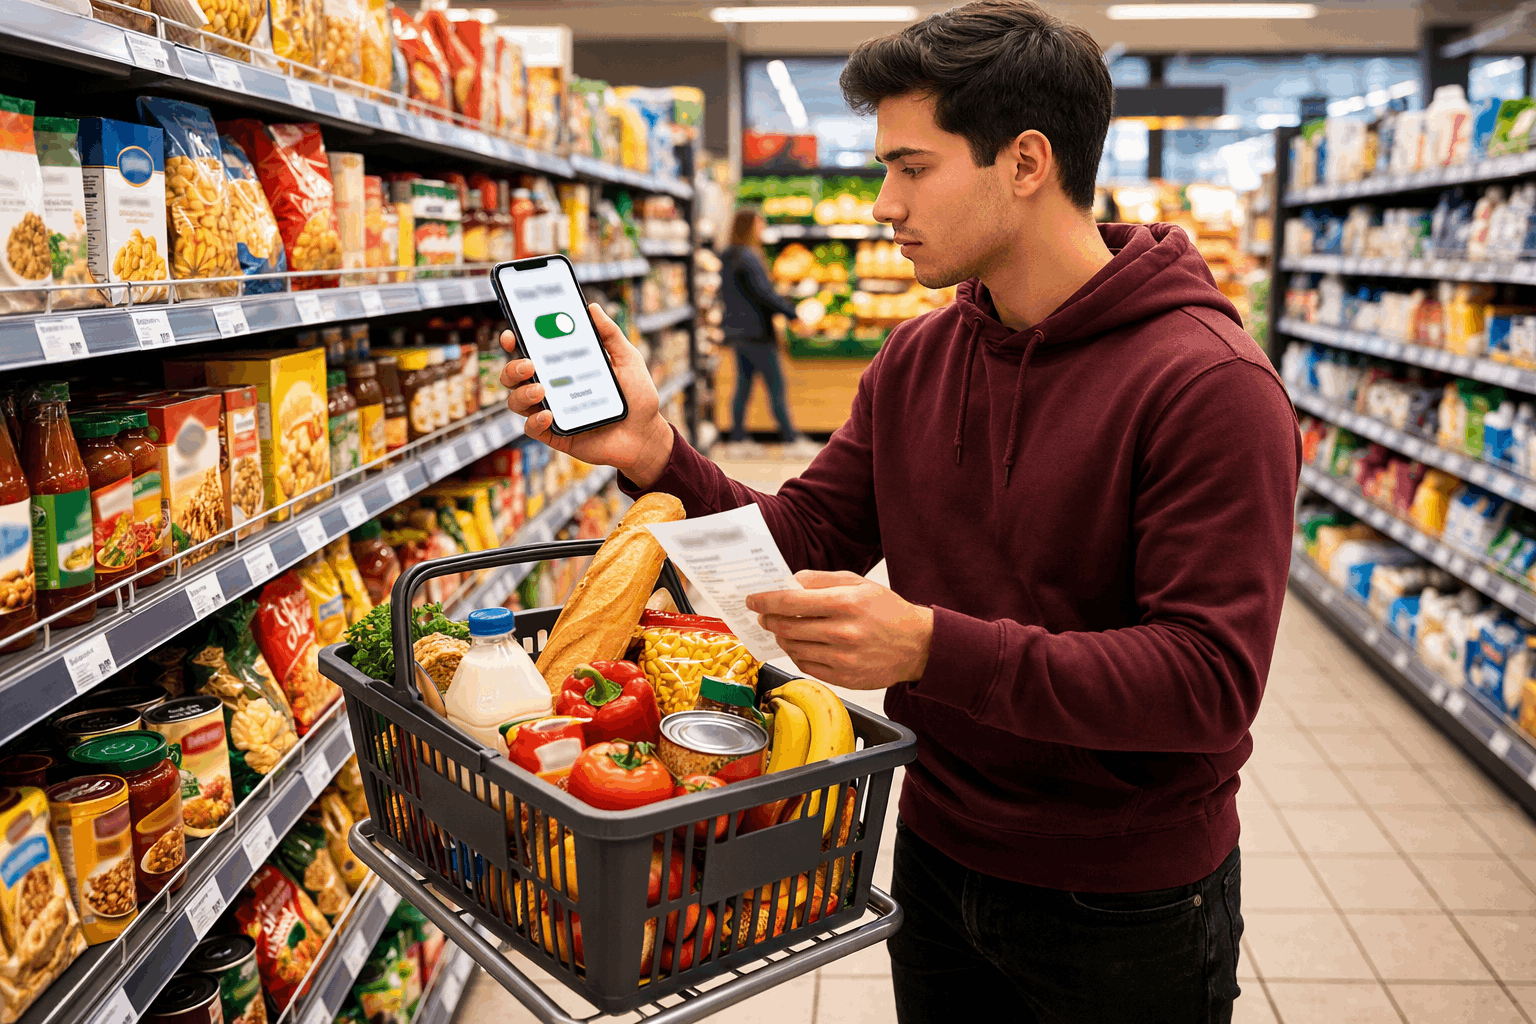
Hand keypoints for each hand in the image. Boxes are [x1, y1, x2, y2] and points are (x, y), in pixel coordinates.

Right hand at [500, 303, 674, 485]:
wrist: (647, 435)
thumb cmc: (637, 397)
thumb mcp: (627, 360)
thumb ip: (610, 335)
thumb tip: (592, 308)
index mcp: (563, 366)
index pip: (531, 351)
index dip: (515, 341)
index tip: (512, 333)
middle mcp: (552, 387)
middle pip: (515, 375)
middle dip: (512, 367)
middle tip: (528, 364)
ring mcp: (552, 411)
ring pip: (516, 401)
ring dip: (521, 392)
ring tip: (541, 390)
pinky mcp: (556, 434)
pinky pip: (532, 428)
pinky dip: (534, 421)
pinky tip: (548, 414)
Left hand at [745, 570, 932, 689]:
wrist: (918, 645)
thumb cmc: (888, 611)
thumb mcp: (860, 584)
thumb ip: (822, 580)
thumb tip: (791, 580)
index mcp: (845, 603)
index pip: (791, 602)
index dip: (765, 600)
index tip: (753, 600)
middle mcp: (843, 632)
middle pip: (788, 627)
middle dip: (769, 619)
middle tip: (764, 615)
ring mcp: (843, 659)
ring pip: (794, 648)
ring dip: (782, 637)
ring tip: (782, 629)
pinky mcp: (845, 678)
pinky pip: (808, 666)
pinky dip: (797, 654)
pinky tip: (800, 645)